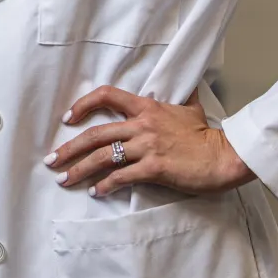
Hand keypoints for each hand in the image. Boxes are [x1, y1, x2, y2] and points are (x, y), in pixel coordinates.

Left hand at [47, 85, 255, 197]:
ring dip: (79, 169)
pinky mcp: (154, 168)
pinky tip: (95, 191)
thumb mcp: (190, 109)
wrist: (224, 155)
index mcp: (147, 107)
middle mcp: (142, 124)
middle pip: (95, 134)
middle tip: (52, 160)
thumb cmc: (207, 135)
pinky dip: (105, 185)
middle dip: (69, 148)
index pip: (107, 96)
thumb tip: (184, 86)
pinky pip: (121, 176)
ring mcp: (147, 146)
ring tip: (65, 179)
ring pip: (103, 156)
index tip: (67, 118)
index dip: (83, 105)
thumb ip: (179, 98)